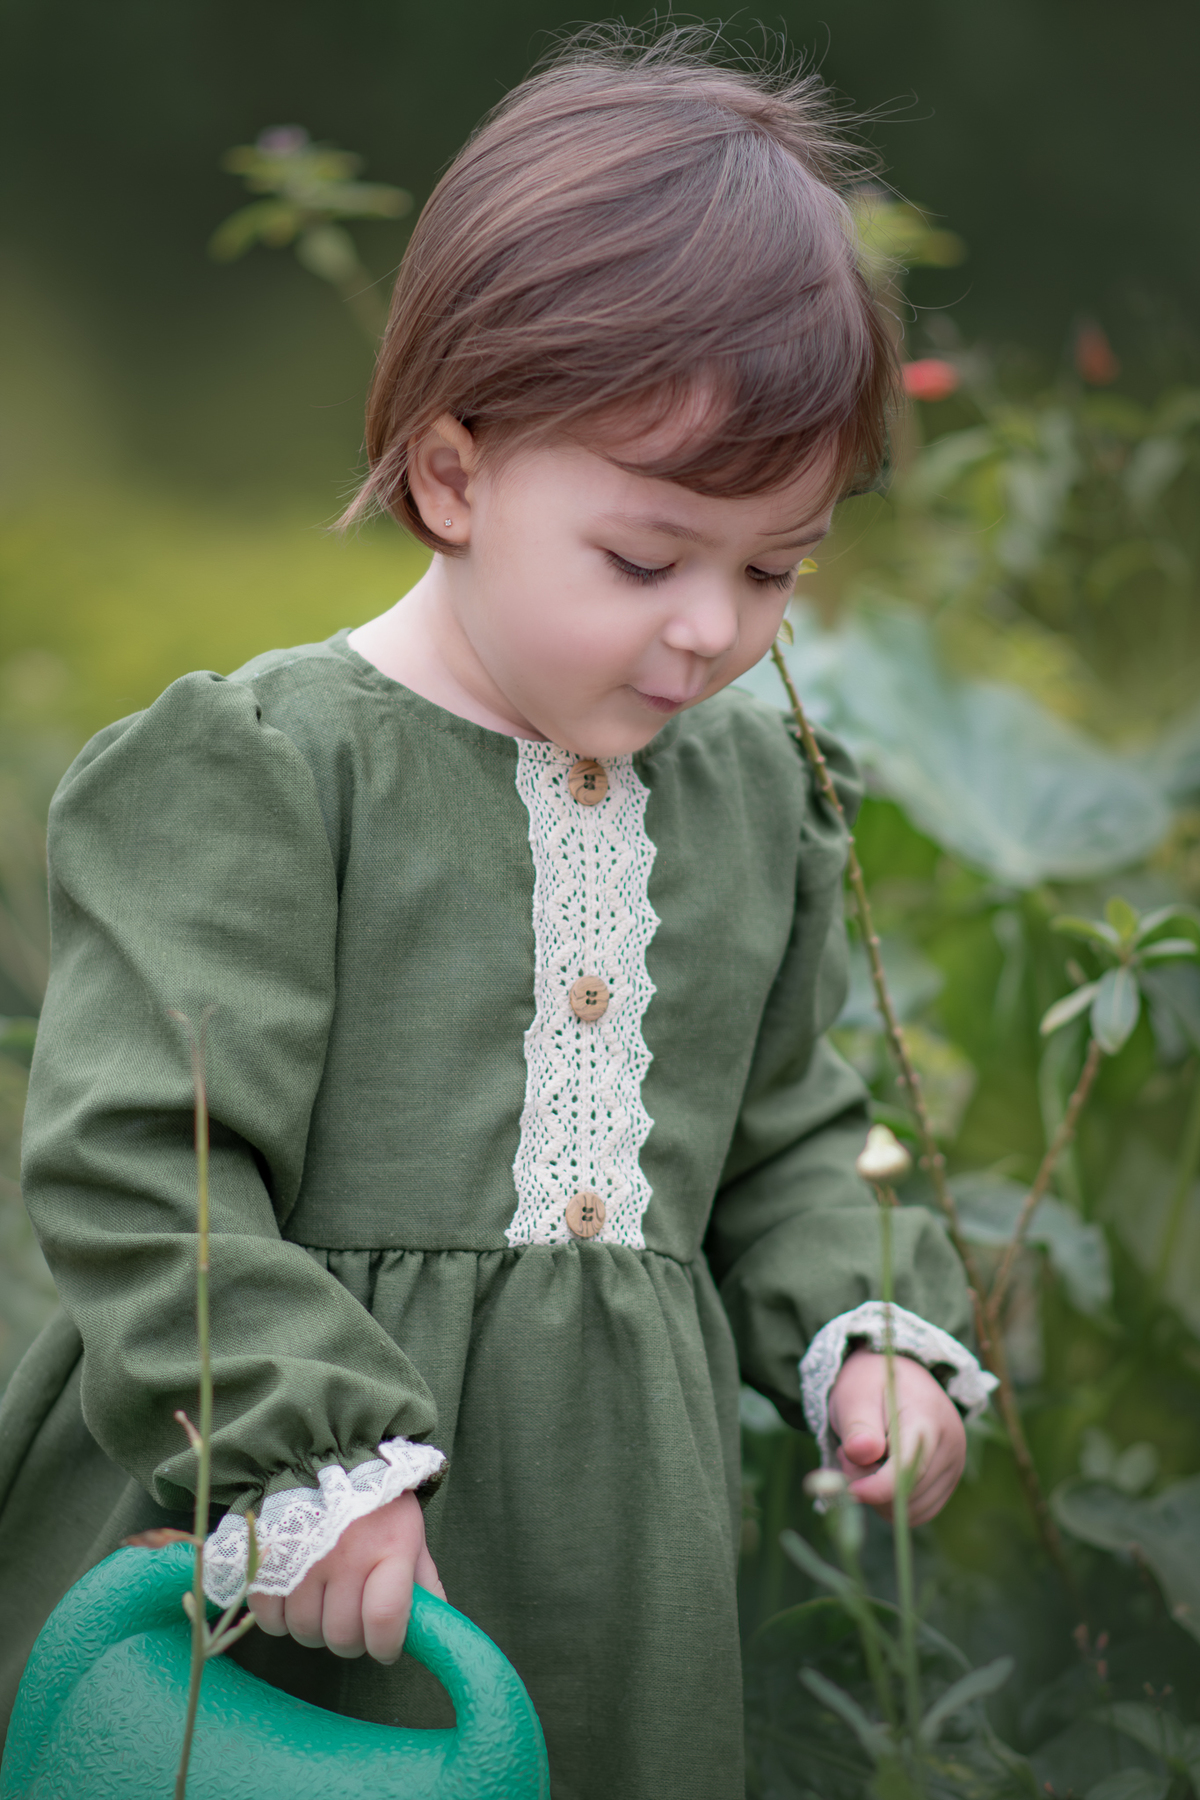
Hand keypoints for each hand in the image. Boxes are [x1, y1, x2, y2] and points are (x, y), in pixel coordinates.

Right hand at [248, 1489, 445, 1662]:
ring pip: (305, 1631)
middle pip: (341, 1636)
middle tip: (354, 1622)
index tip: (385, 1647)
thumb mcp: (410, 1533)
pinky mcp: (269, 1559)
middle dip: (351, 1641)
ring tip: (325, 1604)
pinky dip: (282, 1620)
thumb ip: (422, 1582)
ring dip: (316, 1629)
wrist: (327, 1456)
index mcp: (389, 1547)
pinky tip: (296, 1598)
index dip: (385, 1647)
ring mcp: (303, 1558)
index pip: (384, 1620)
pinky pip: (270, 1619)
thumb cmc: (377, 1504)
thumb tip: (433, 1630)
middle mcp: (346, 1555)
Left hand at [827, 1348, 965, 1525]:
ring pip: (914, 1510)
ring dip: (881, 1496)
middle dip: (871, 1484)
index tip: (849, 1490)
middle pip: (908, 1493)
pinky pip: (920, 1512)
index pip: (907, 1468)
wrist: (899, 1377)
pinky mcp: (949, 1480)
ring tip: (867, 1459)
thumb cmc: (871, 1384)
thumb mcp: (855, 1395)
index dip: (876, 1487)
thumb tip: (862, 1454)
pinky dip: (895, 1503)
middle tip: (850, 1455)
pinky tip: (882, 1473)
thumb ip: (857, 1426)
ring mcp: (955, 1464)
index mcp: (928, 1419)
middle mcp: (950, 1445)